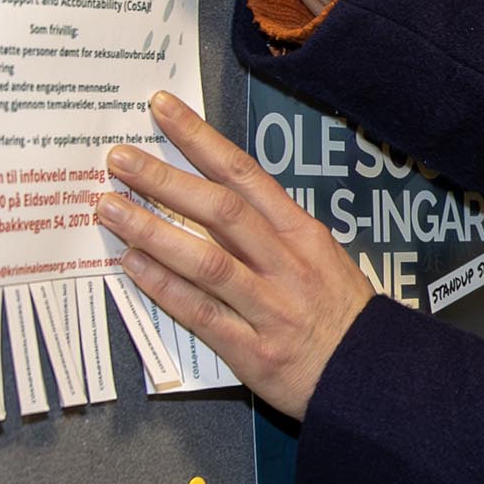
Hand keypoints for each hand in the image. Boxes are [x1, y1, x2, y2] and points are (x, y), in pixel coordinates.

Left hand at [96, 92, 374, 419]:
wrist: (373, 373)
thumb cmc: (339, 312)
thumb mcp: (317, 255)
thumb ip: (268, 229)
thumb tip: (208, 199)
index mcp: (300, 232)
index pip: (243, 173)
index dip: (199, 138)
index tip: (161, 109)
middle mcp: (285, 263)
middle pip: (220, 210)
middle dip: (164, 180)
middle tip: (119, 160)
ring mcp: (270, 306)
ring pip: (206, 261)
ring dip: (152, 231)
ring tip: (111, 209)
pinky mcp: (254, 349)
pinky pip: (202, 313)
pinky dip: (164, 288)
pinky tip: (132, 265)